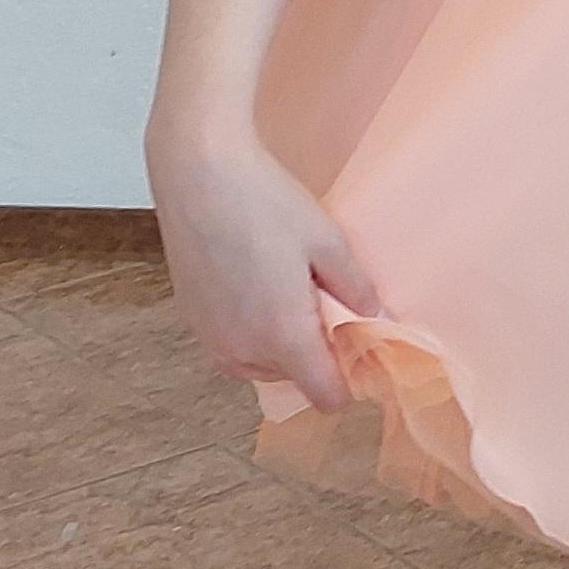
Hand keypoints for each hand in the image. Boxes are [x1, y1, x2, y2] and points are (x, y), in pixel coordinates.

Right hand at [147, 125, 385, 415]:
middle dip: (313, 351)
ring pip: (263, 365)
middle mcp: (243, 351)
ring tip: (285, 285)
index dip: (349, 378)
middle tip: (319, 297)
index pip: (326, 396)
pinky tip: (255, 282)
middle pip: (295, 379)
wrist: (197, 172)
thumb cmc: (264, 202)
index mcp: (283, 337)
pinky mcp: (192, 321)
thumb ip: (356, 287)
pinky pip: (234, 345)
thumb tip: (375, 315)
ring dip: (280, 342)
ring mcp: (212, 339)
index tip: (357, 342)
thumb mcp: (327, 241)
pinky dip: (251, 328)